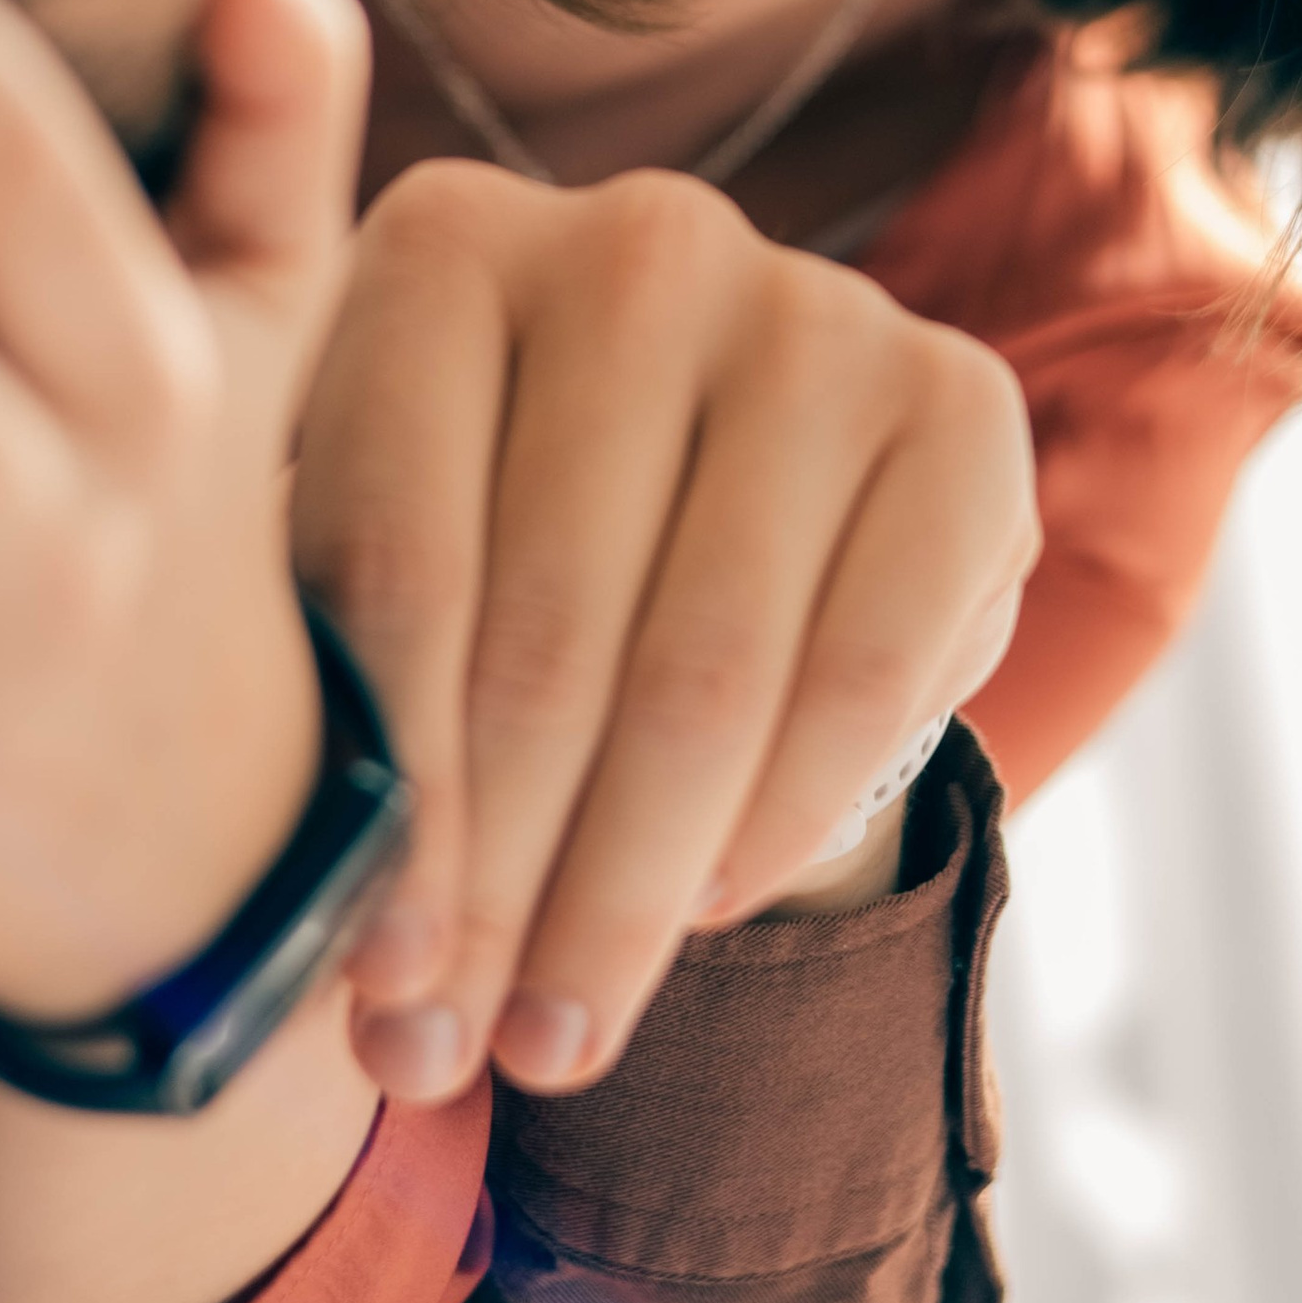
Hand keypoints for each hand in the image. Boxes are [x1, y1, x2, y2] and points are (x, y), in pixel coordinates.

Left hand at [294, 158, 1036, 1100]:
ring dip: (628, 891)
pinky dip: (782, 817)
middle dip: (500, 882)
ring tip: (560, 1037)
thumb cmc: (489, 538)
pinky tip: (704, 915)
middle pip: (551, 628)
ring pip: (706, 667)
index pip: (396, 559)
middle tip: (450, 1061)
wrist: (710, 466)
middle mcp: (635, 240)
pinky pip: (868, 666)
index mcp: (443, 244)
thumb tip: (349, 1003)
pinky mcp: (962, 399)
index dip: (391, 806)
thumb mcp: (380, 570)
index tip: (368, 991)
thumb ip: (340, 713)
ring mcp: (815, 306)